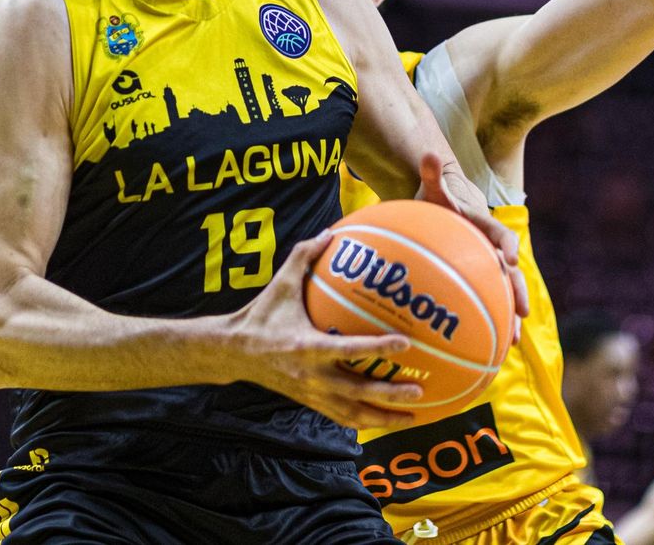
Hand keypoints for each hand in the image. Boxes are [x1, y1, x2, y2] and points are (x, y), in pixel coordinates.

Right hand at [227, 231, 423, 430]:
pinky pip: (341, 417)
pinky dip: (364, 421)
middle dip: (390, 393)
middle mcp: (312, 375)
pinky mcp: (309, 402)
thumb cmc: (260, 316)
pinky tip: (385, 421)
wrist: (234, 352)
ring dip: (384, 418)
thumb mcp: (280, 284)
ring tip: (413, 417)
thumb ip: (304, 257)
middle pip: (358, 391)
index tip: (406, 343)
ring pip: (353, 413)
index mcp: (308, 346)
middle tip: (420, 388)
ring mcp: (311, 393)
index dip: (379, 347)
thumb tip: (330, 232)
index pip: (350, 349)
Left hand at [415, 155, 529, 338]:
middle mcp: (491, 250)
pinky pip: (489, 304)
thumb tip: (429, 153)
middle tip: (522, 311)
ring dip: (511, 316)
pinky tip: (491, 350)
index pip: (501, 235)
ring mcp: (487, 269)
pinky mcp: (479, 283)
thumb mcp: (433, 189)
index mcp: (485, 227)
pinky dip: (492, 324)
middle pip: (510, 273)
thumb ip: (432, 174)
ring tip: (514, 340)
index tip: (509, 258)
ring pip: (504, 294)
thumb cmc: (436, 202)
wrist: (441, 212)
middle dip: (517, 292)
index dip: (508, 246)